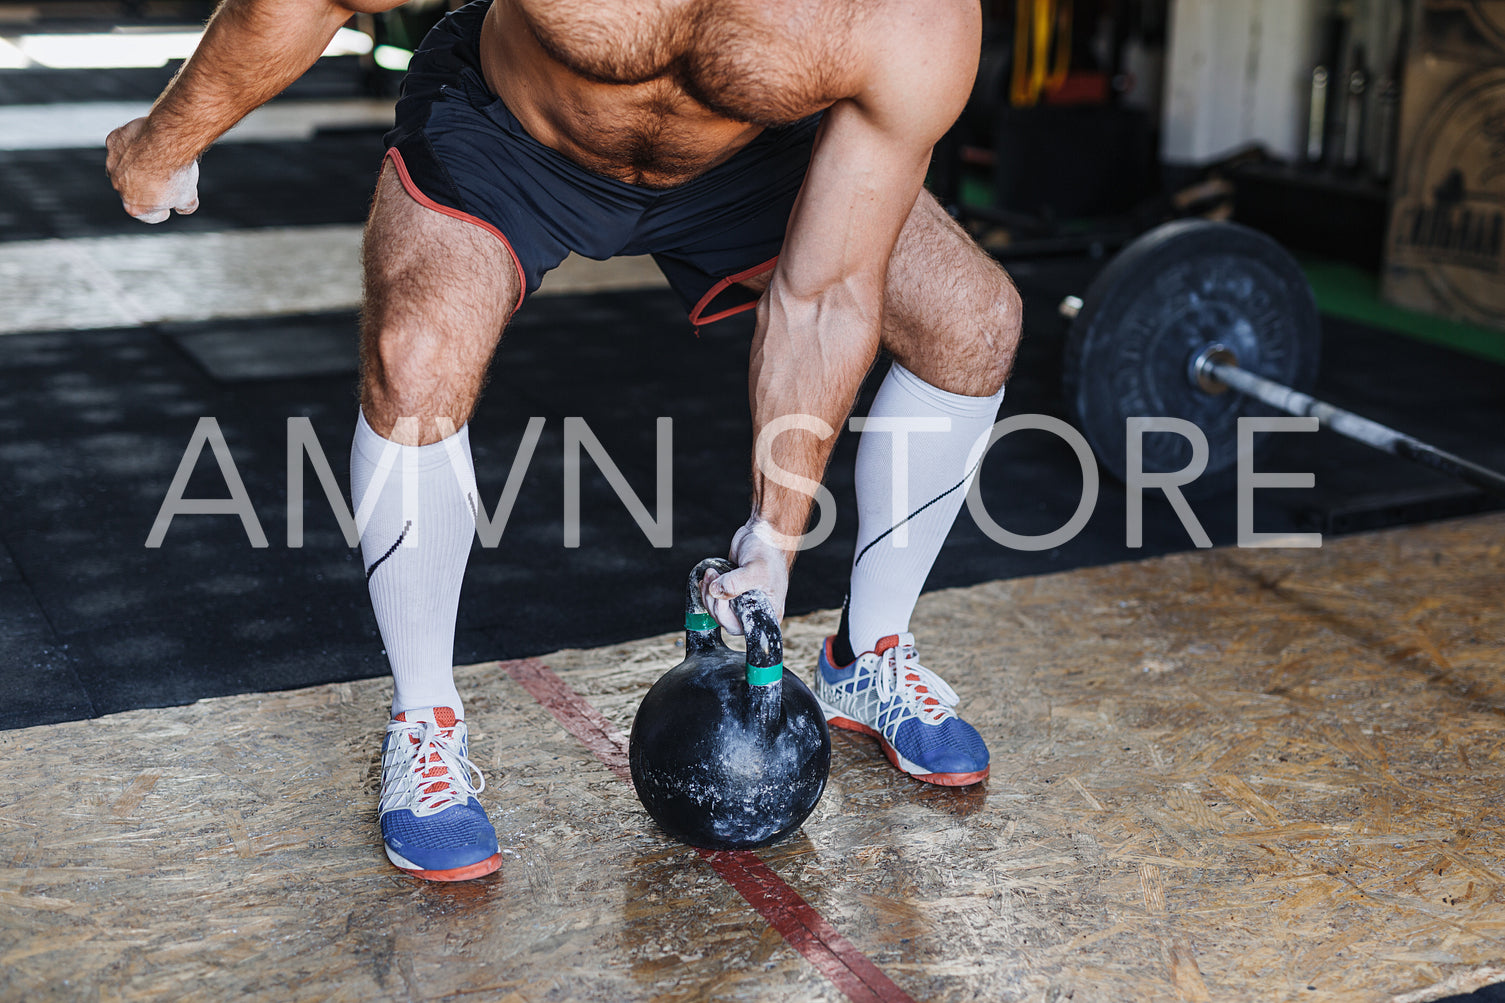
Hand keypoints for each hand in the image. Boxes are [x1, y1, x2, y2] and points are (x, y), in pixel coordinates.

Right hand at [106, 117, 199, 223]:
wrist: (168, 140)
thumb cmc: (176, 170)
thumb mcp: (188, 196)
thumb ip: (184, 206)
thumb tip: (183, 209)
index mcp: (135, 207)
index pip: (151, 216)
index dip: (164, 209)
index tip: (172, 202)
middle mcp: (118, 187)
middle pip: (136, 190)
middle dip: (150, 186)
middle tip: (168, 175)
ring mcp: (112, 164)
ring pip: (127, 167)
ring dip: (141, 165)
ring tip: (161, 158)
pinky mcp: (113, 143)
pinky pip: (123, 146)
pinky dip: (134, 145)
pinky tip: (150, 142)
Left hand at [700, 518, 791, 635]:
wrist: (763, 534)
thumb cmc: (769, 551)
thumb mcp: (755, 569)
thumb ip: (735, 584)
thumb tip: (716, 592)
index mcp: (768, 612)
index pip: (741, 627)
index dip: (725, 615)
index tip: (721, 595)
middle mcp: (755, 610)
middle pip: (725, 620)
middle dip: (714, 601)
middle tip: (714, 580)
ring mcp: (743, 601)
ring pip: (718, 610)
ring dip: (708, 593)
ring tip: (712, 574)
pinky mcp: (732, 591)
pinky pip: (716, 599)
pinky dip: (708, 589)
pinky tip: (710, 576)